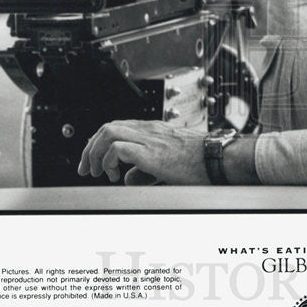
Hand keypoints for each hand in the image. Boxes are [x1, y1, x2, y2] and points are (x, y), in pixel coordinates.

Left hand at [78, 120, 209, 184]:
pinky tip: (113, 175)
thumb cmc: (201, 163)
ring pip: (108, 132)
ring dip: (95, 153)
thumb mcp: (168, 165)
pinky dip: (108, 160)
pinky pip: (118, 148)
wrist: (219, 159)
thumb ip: (145, 169)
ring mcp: (150, 139)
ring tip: (97, 172)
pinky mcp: (151, 153)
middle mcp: (149, 130)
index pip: (117, 127)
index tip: (92, 159)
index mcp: (154, 130)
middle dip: (90, 148)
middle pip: (107, 127)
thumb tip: (127, 179)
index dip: (98, 142)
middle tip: (86, 169)